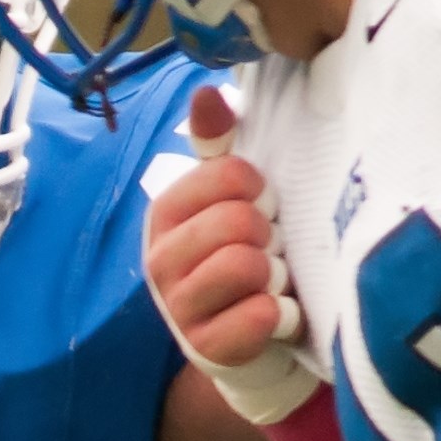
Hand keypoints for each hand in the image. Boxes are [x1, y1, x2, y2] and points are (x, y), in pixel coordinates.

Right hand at [146, 88, 305, 387]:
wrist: (248, 344)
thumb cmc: (240, 256)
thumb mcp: (230, 200)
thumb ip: (218, 145)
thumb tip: (206, 92)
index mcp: (166, 211)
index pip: (232, 174)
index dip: (261, 191)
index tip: (261, 209)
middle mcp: (160, 258)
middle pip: (240, 222)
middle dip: (270, 237)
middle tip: (267, 252)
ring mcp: (178, 306)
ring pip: (248, 266)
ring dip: (274, 276)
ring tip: (269, 283)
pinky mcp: (206, 347)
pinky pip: (259, 315)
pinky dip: (280, 315)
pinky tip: (273, 317)